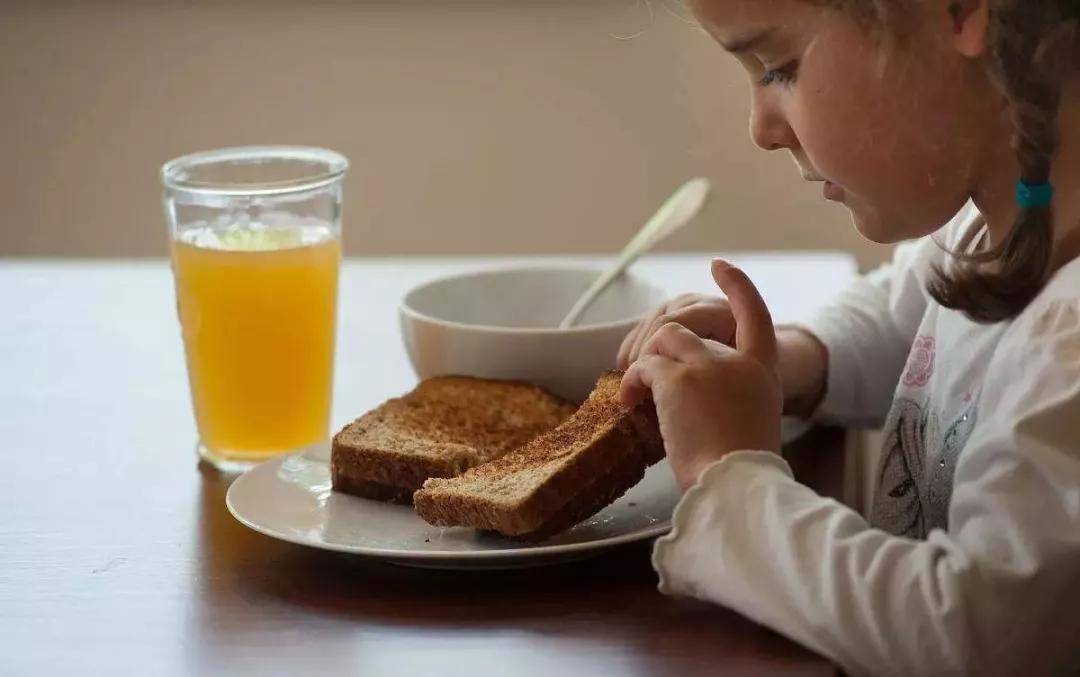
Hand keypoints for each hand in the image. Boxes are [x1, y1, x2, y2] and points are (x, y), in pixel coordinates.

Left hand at [619, 260, 782, 490]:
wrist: (736, 485)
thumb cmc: (741, 472)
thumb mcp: (753, 426)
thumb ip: (734, 403)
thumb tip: (704, 409)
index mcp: (762, 373)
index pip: (755, 315)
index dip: (738, 288)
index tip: (721, 267)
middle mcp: (737, 361)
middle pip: (689, 330)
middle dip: (661, 348)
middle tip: (644, 377)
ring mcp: (707, 365)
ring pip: (665, 338)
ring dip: (644, 362)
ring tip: (636, 392)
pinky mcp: (677, 379)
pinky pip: (643, 366)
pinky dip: (631, 381)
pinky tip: (630, 402)